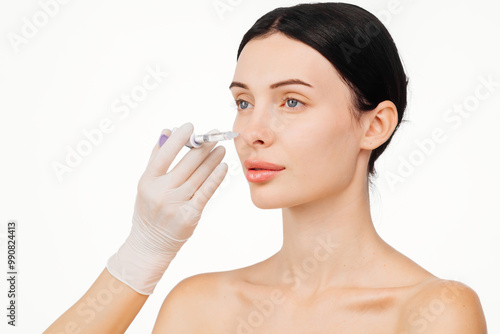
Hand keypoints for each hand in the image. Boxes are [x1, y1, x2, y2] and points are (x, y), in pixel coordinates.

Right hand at [106, 122, 227, 294]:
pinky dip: (216, 177)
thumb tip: (167, 131)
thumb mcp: (146, 185)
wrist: (150, 245)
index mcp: (147, 181)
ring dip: (213, 159)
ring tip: (221, 148)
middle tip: (215, 134)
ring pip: (199, 176)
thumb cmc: (148, 210)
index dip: (179, 138)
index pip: (164, 154)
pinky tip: (223, 166)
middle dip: (203, 146)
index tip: (191, 126)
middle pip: (187, 163)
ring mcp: (176, 204)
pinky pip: (206, 192)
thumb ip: (156, 158)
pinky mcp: (190, 215)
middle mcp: (161, 192)